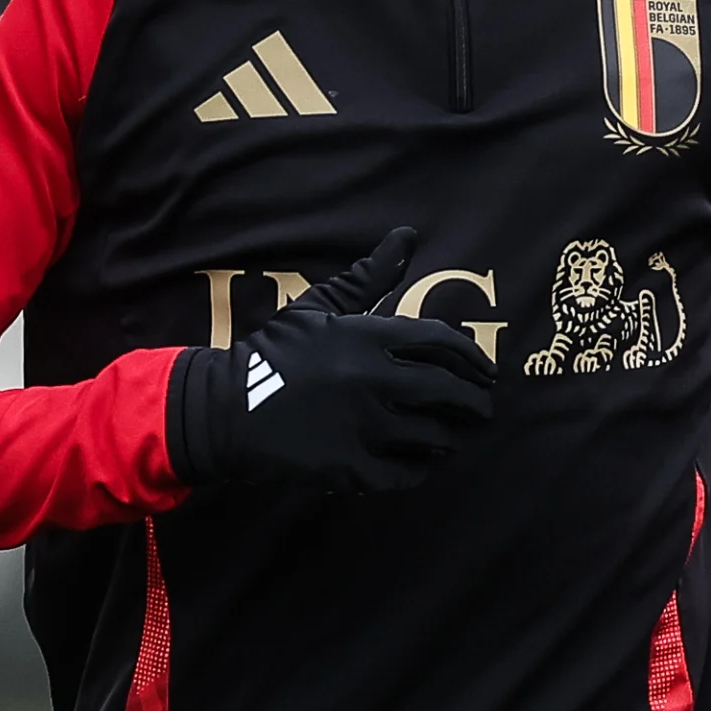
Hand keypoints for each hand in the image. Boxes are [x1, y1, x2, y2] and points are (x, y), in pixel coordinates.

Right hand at [167, 228, 497, 495]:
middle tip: (482, 410)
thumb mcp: (317, 306)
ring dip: (454, 437)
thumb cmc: (272, 353)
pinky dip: (423, 470)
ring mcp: (364, 427)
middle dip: (476, 404)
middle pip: (450, 393)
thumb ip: (368, 277)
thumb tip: (409, 235)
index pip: (444, 343)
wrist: (223, 410)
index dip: (474, 358)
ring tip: (455, 436)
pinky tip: (423, 463)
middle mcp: (373, 380)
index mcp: (368, 336)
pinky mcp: (351, 468)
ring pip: (435, 437)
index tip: (487, 372)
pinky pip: (407, 474)